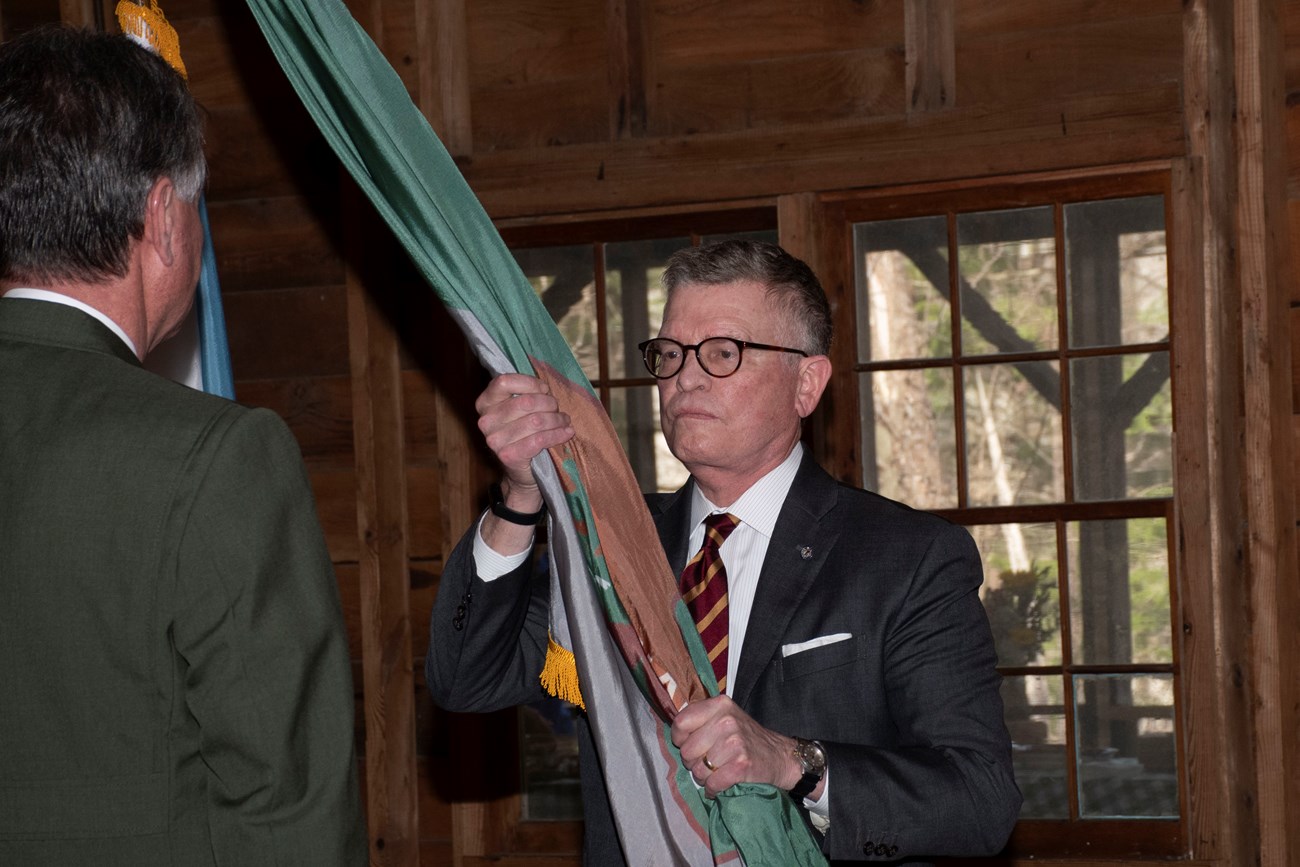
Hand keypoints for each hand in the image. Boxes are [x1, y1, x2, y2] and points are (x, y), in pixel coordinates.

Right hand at [476, 373, 574, 500]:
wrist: (520, 472)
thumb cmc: (522, 434)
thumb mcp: (518, 411)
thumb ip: (525, 394)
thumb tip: (545, 386)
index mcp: (485, 403)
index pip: (504, 382)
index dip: (529, 383)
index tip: (544, 389)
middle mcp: (486, 421)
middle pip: (526, 402)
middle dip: (549, 404)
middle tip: (558, 409)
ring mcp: (495, 440)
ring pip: (536, 421)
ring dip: (557, 420)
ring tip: (565, 421)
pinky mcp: (508, 456)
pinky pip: (540, 439)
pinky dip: (557, 435)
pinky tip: (567, 433)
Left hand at [670, 695, 802, 797]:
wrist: (779, 756)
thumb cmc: (745, 738)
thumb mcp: (725, 716)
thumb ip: (701, 718)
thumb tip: (674, 732)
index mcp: (719, 705)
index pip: (681, 723)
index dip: (680, 739)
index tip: (689, 744)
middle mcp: (726, 720)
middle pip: (687, 750)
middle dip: (693, 762)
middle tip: (706, 762)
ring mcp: (735, 742)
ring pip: (699, 770)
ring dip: (704, 778)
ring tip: (716, 773)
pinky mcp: (741, 765)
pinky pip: (712, 784)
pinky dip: (713, 789)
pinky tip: (719, 786)